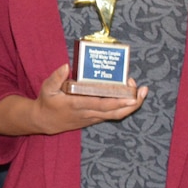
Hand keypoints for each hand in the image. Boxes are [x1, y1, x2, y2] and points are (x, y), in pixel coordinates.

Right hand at [29, 64, 146, 134]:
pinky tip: (131, 97)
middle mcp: (88, 113)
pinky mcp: (94, 118)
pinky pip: (113, 115)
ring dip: (131, 106)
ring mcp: (93, 117)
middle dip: (131, 103)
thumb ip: (56, 77)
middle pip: (115, 112)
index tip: (131, 96)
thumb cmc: (47, 102)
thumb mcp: (47, 88)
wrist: (45, 121)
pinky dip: (124, 107)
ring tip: (141, 93)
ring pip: (117, 115)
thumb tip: (66, 66)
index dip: (117, 101)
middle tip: (142, 91)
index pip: (101, 105)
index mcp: (77, 105)